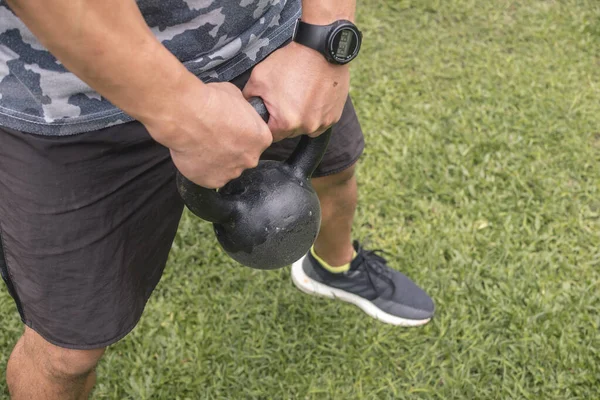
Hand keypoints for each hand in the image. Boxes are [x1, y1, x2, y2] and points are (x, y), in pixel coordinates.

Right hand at [143, 79, 272, 188]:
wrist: (186, 115)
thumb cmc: (209, 102)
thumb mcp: (235, 95)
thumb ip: (242, 110)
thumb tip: (238, 111)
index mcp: (261, 138)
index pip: (257, 141)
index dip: (242, 134)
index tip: (231, 130)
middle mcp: (250, 158)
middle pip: (243, 156)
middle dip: (231, 149)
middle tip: (215, 138)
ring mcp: (232, 172)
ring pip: (227, 168)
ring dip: (218, 160)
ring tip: (202, 145)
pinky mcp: (213, 181)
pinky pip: (210, 178)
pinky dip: (202, 170)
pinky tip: (194, 155)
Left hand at [242, 42, 349, 141]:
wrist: (322, 48)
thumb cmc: (291, 61)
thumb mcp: (259, 77)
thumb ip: (249, 97)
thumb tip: (247, 108)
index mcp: (285, 122)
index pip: (271, 135)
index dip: (267, 123)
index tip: (269, 111)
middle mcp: (306, 127)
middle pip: (289, 133)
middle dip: (285, 120)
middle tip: (285, 99)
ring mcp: (323, 123)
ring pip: (305, 128)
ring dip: (301, 118)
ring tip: (300, 96)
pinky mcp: (335, 116)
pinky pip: (321, 122)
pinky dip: (316, 113)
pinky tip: (313, 97)